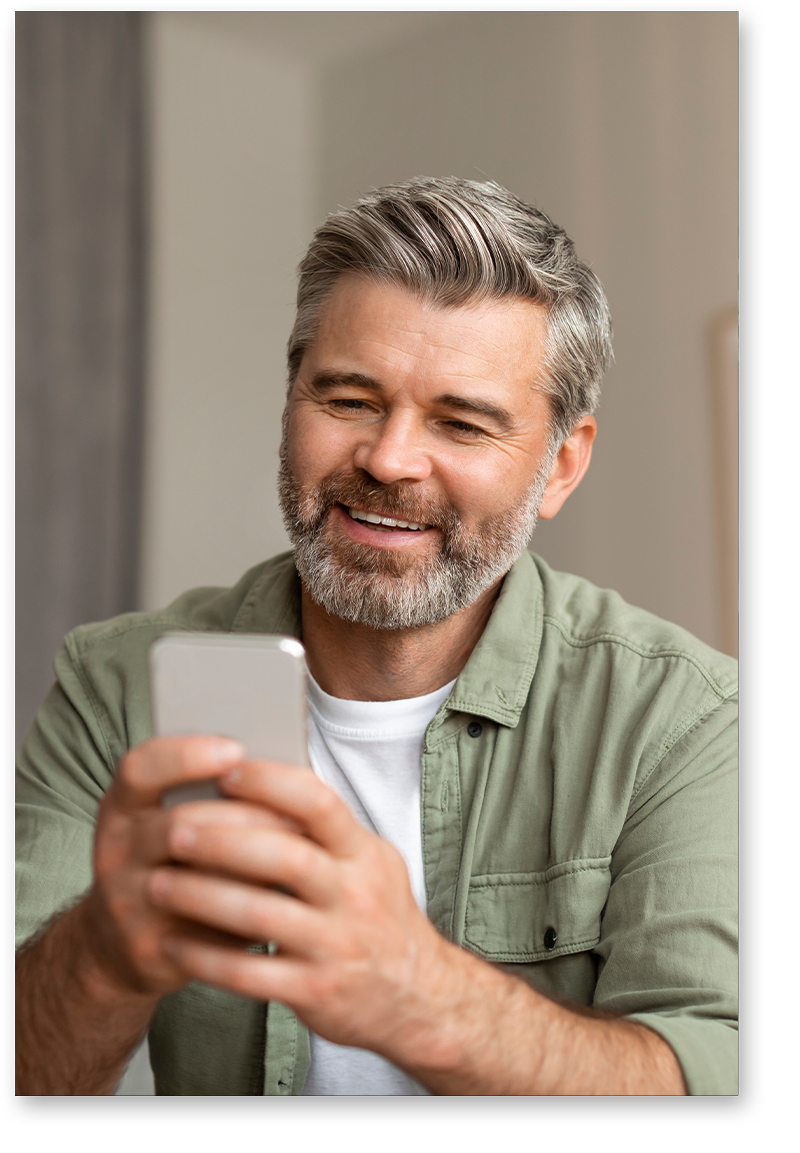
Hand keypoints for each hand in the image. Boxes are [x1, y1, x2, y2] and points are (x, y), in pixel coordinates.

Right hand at [83, 736, 296, 997]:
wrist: (123, 945)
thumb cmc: (169, 864)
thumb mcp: (167, 821)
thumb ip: (211, 797)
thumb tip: (282, 772)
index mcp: (122, 808)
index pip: (140, 769)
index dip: (186, 756)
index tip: (236, 749)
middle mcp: (116, 851)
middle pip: (180, 824)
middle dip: (245, 816)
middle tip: (297, 816)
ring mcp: (127, 902)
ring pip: (194, 877)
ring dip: (252, 865)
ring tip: (299, 855)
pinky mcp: (149, 947)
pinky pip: (204, 927)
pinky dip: (246, 910)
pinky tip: (279, 900)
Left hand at [147, 758, 452, 1060]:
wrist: (420, 998)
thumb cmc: (379, 918)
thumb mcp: (370, 863)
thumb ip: (325, 832)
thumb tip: (260, 783)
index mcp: (364, 854)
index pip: (320, 804)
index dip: (271, 783)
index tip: (225, 771)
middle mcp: (354, 895)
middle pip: (285, 856)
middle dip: (223, 840)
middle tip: (173, 830)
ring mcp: (336, 945)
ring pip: (261, 915)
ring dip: (202, 897)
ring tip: (156, 883)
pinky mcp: (317, 992)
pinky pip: (251, 974)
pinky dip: (206, 958)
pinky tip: (172, 942)